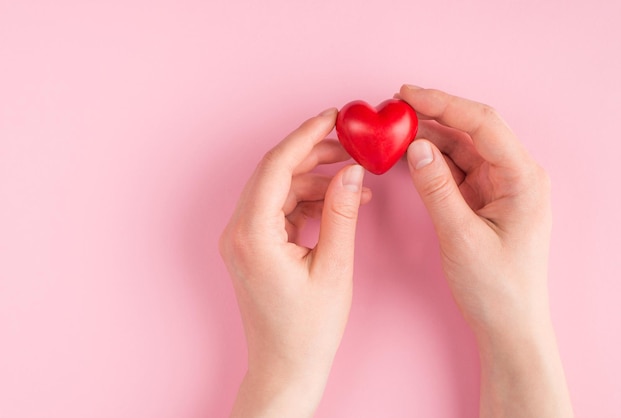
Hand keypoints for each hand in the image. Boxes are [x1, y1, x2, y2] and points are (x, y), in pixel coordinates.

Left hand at [219, 108, 369, 417]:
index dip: (305, 136)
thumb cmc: (307, 330)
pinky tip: (336, 202)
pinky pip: (278, 209)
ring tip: (353, 180)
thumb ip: (341, 213)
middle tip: (349, 146)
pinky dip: (306, 201)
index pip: (276, 167)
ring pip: (277, 190)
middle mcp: (238, 232)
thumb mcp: (334, 268)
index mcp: (252, 235)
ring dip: (313, 179)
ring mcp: (242, 239)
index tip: (332, 117)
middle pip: (274, 173)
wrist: (284, 368)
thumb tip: (351, 172)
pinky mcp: (252, 246)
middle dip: (312, 154)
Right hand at [399, 85, 572, 416]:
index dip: (443, 104)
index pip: (483, 124)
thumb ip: (437, 188)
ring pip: (461, 147)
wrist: (507, 324)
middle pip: (472, 129)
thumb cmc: (495, 287)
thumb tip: (415, 147)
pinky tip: (407, 153)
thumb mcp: (461, 236)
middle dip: (433, 115)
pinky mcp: (483, 198)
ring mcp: (499, 186)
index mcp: (523, 178)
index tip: (407, 95)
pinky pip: (455, 168)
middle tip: (394, 108)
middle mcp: (515, 175)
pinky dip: (430, 160)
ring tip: (393, 129)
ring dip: (428, 136)